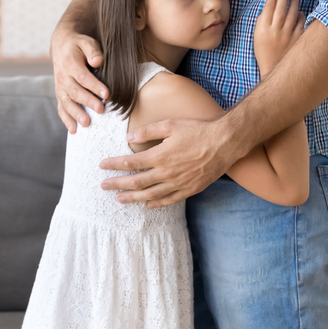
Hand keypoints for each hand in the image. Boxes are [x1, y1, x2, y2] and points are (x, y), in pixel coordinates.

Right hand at [51, 28, 108, 132]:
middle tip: (101, 110)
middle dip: (88, 102)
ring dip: (76, 114)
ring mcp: (59, 87)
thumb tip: (98, 62)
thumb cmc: (79, 45)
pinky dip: (66, 120)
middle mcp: (62, 76)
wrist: (62, 46)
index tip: (107, 94)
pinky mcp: (60, 94)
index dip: (94, 86)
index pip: (82, 76)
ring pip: (66, 102)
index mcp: (70, 63)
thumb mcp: (86, 42)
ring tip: (87, 123)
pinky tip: (74, 130)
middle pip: (74, 91)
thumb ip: (93, 51)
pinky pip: (61, 108)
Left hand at [100, 118, 235, 207]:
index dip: (114, 165)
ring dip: (132, 198)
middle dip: (117, 184)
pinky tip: (147, 204)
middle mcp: (167, 172)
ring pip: (150, 195)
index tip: (102, 165)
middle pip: (136, 182)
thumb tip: (129, 137)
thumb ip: (149, 131)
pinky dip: (156, 204)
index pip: (131, 162)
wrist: (225, 143)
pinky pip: (169, 200)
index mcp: (160, 155)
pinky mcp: (190, 189)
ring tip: (119, 199)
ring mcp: (178, 183)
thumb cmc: (198, 130)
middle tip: (103, 186)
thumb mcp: (171, 124)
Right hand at [253, 0, 305, 76]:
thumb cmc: (264, 51)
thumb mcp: (257, 36)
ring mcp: (287, 35)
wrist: (273, 68)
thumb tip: (269, 7)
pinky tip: (301, 11)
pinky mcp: (296, 39)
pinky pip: (301, 24)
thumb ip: (261, 21)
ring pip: (292, 14)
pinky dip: (301, 16)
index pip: (268, 8)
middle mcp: (275, 31)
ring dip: (294, 3)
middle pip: (280, 9)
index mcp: (263, 29)